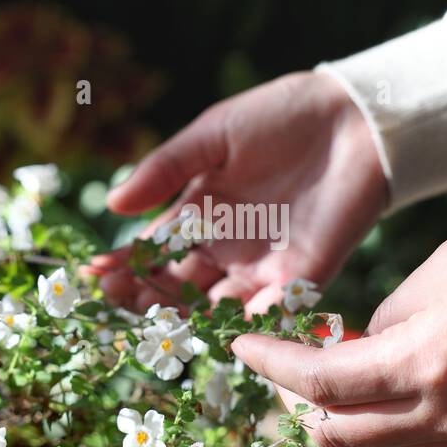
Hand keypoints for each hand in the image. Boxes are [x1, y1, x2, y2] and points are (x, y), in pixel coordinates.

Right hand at [89, 71, 387, 311]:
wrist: (353, 116)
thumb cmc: (281, 116)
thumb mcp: (213, 134)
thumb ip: (167, 168)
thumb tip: (114, 203)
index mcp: (200, 213)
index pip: (152, 250)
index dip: (123, 264)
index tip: (93, 273)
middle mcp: (226, 248)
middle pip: (176, 286)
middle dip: (142, 295)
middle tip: (113, 297)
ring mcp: (263, 266)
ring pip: (213, 305)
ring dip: (182, 314)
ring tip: (152, 315)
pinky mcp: (303, 275)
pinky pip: (270, 311)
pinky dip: (246, 324)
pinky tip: (217, 330)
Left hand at [231, 197, 446, 446]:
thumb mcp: (442, 269)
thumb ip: (388, 317)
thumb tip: (361, 348)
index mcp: (427, 363)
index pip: (320, 381)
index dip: (271, 366)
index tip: (240, 346)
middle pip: (342, 435)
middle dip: (299, 402)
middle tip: (284, 363)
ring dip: (344, 420)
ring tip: (332, 375)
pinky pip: (425, 446)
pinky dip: (391, 424)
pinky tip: (387, 386)